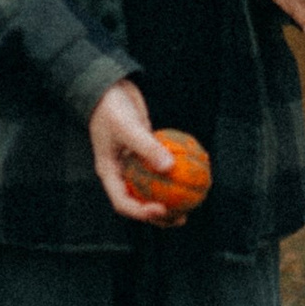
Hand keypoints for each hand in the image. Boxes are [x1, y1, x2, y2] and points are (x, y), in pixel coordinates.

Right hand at [88, 79, 185, 223]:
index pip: (123, 202)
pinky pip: (162, 169)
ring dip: (170, 200)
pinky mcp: (146, 154)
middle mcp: (122, 173)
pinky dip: (176, 175)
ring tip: (191, 206)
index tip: (162, 210)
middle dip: (160, 215)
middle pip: (140, 202)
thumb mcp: (127, 127)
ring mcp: (134, 165)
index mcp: (110, 173)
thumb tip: (170, 167)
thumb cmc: (112, 107)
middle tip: (181, 217)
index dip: (142, 213)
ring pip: (152, 189)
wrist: (110, 88)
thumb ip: (147, 147)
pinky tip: (194, 177)